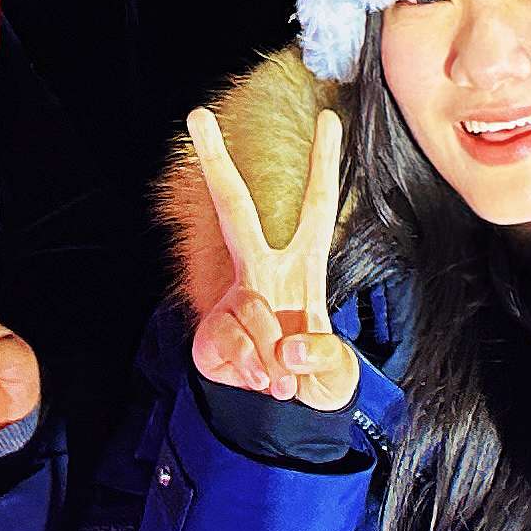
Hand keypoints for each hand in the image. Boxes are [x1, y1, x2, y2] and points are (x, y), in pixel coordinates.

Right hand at [186, 104, 356, 409]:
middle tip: (195, 114)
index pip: (317, 207)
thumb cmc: (315, 375)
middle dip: (217, 162)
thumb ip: (321, 356)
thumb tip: (286, 346)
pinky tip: (259, 381)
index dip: (324, 164)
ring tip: (283, 381)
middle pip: (235, 210)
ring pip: (248, 307)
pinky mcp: (209, 333)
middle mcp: (263, 272)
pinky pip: (230, 345)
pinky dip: (251, 371)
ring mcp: (233, 299)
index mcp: (303, 268)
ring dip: (271, 357)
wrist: (285, 416)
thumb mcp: (336, 372)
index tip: (328, 116)